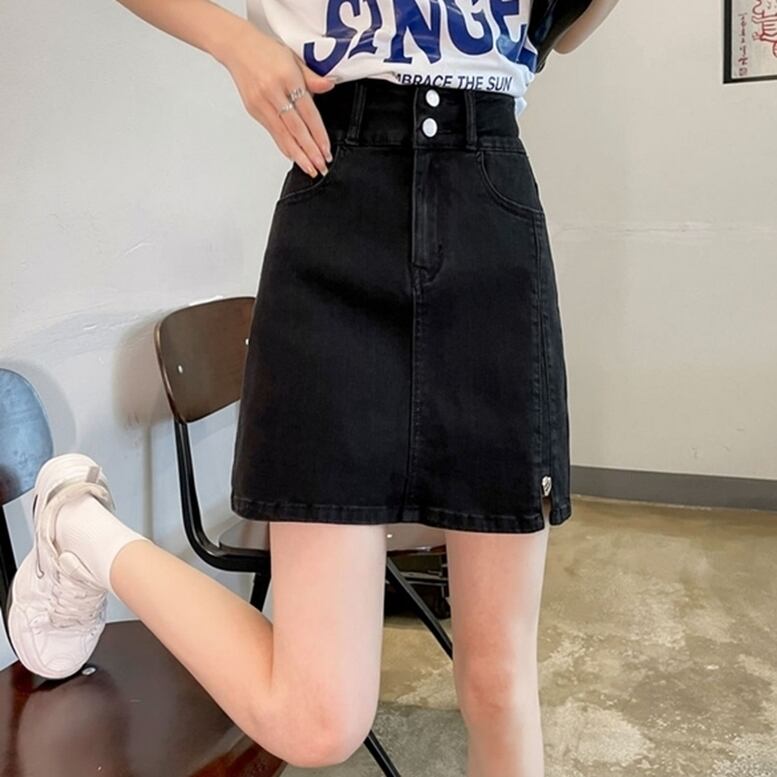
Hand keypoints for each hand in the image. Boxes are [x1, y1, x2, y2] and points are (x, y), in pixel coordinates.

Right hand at [219, 22, 335, 177]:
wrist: (236, 47)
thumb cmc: (266, 51)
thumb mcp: (293, 58)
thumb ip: (312, 76)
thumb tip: (329, 85)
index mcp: (287, 77)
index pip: (308, 112)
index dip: (318, 134)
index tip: (326, 150)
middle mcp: (274, 92)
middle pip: (296, 128)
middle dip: (310, 151)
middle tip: (320, 166)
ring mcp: (262, 103)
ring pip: (283, 135)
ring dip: (298, 155)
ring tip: (309, 168)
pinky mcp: (254, 110)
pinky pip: (273, 132)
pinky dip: (284, 146)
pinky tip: (293, 156)